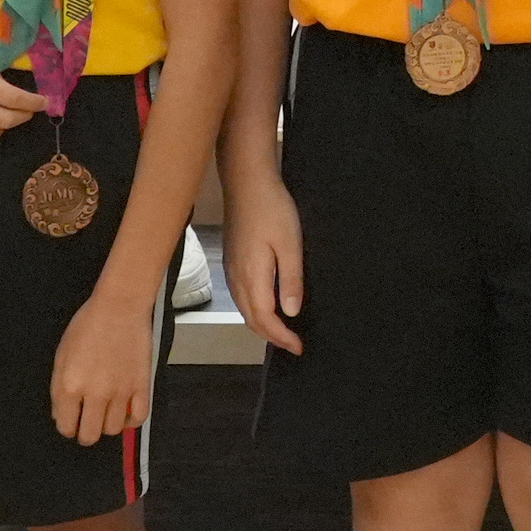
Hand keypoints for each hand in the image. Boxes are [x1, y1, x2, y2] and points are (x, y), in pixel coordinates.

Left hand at [50, 278, 160, 444]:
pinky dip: (132, 421)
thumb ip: (58, 389)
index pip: (66, 427)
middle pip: (90, 435)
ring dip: (107, 425)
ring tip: (107, 412)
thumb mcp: (61, 355)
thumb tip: (62, 415)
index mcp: (70, 386)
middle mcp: (95, 394)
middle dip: (85, 432)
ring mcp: (121, 391)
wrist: (120, 307)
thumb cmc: (87, 326)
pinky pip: (139, 418)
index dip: (67, 426)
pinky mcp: (142, 385)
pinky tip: (126, 411)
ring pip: (114, 430)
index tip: (71, 420)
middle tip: (87, 421)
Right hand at [224, 167, 304, 353]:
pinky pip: (241, 296)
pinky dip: (254, 309)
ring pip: (244, 309)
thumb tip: (291, 313)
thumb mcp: (290, 244)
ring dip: (262, 324)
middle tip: (293, 344)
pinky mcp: (231, 260)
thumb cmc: (272, 209)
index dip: (282, 337)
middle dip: (272, 336)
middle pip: (251, 319)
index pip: (265, 319)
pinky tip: (266, 305)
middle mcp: (237, 278)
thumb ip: (290, 280)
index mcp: (252, 276)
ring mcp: (231, 269)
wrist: (247, 182)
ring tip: (282, 331)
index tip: (299, 347)